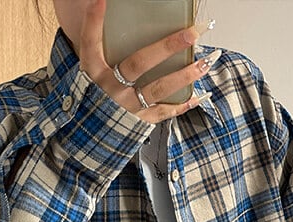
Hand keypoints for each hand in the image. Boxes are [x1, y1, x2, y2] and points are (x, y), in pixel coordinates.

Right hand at [79, 0, 213, 122]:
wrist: (89, 138)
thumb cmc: (92, 99)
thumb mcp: (88, 73)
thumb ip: (98, 46)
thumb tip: (102, 10)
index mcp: (93, 73)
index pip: (91, 42)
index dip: (94, 21)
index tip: (100, 0)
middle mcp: (110, 89)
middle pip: (140, 63)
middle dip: (167, 46)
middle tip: (191, 33)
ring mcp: (126, 107)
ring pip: (158, 88)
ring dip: (184, 75)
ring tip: (205, 62)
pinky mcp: (138, 123)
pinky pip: (164, 112)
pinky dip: (182, 104)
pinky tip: (199, 95)